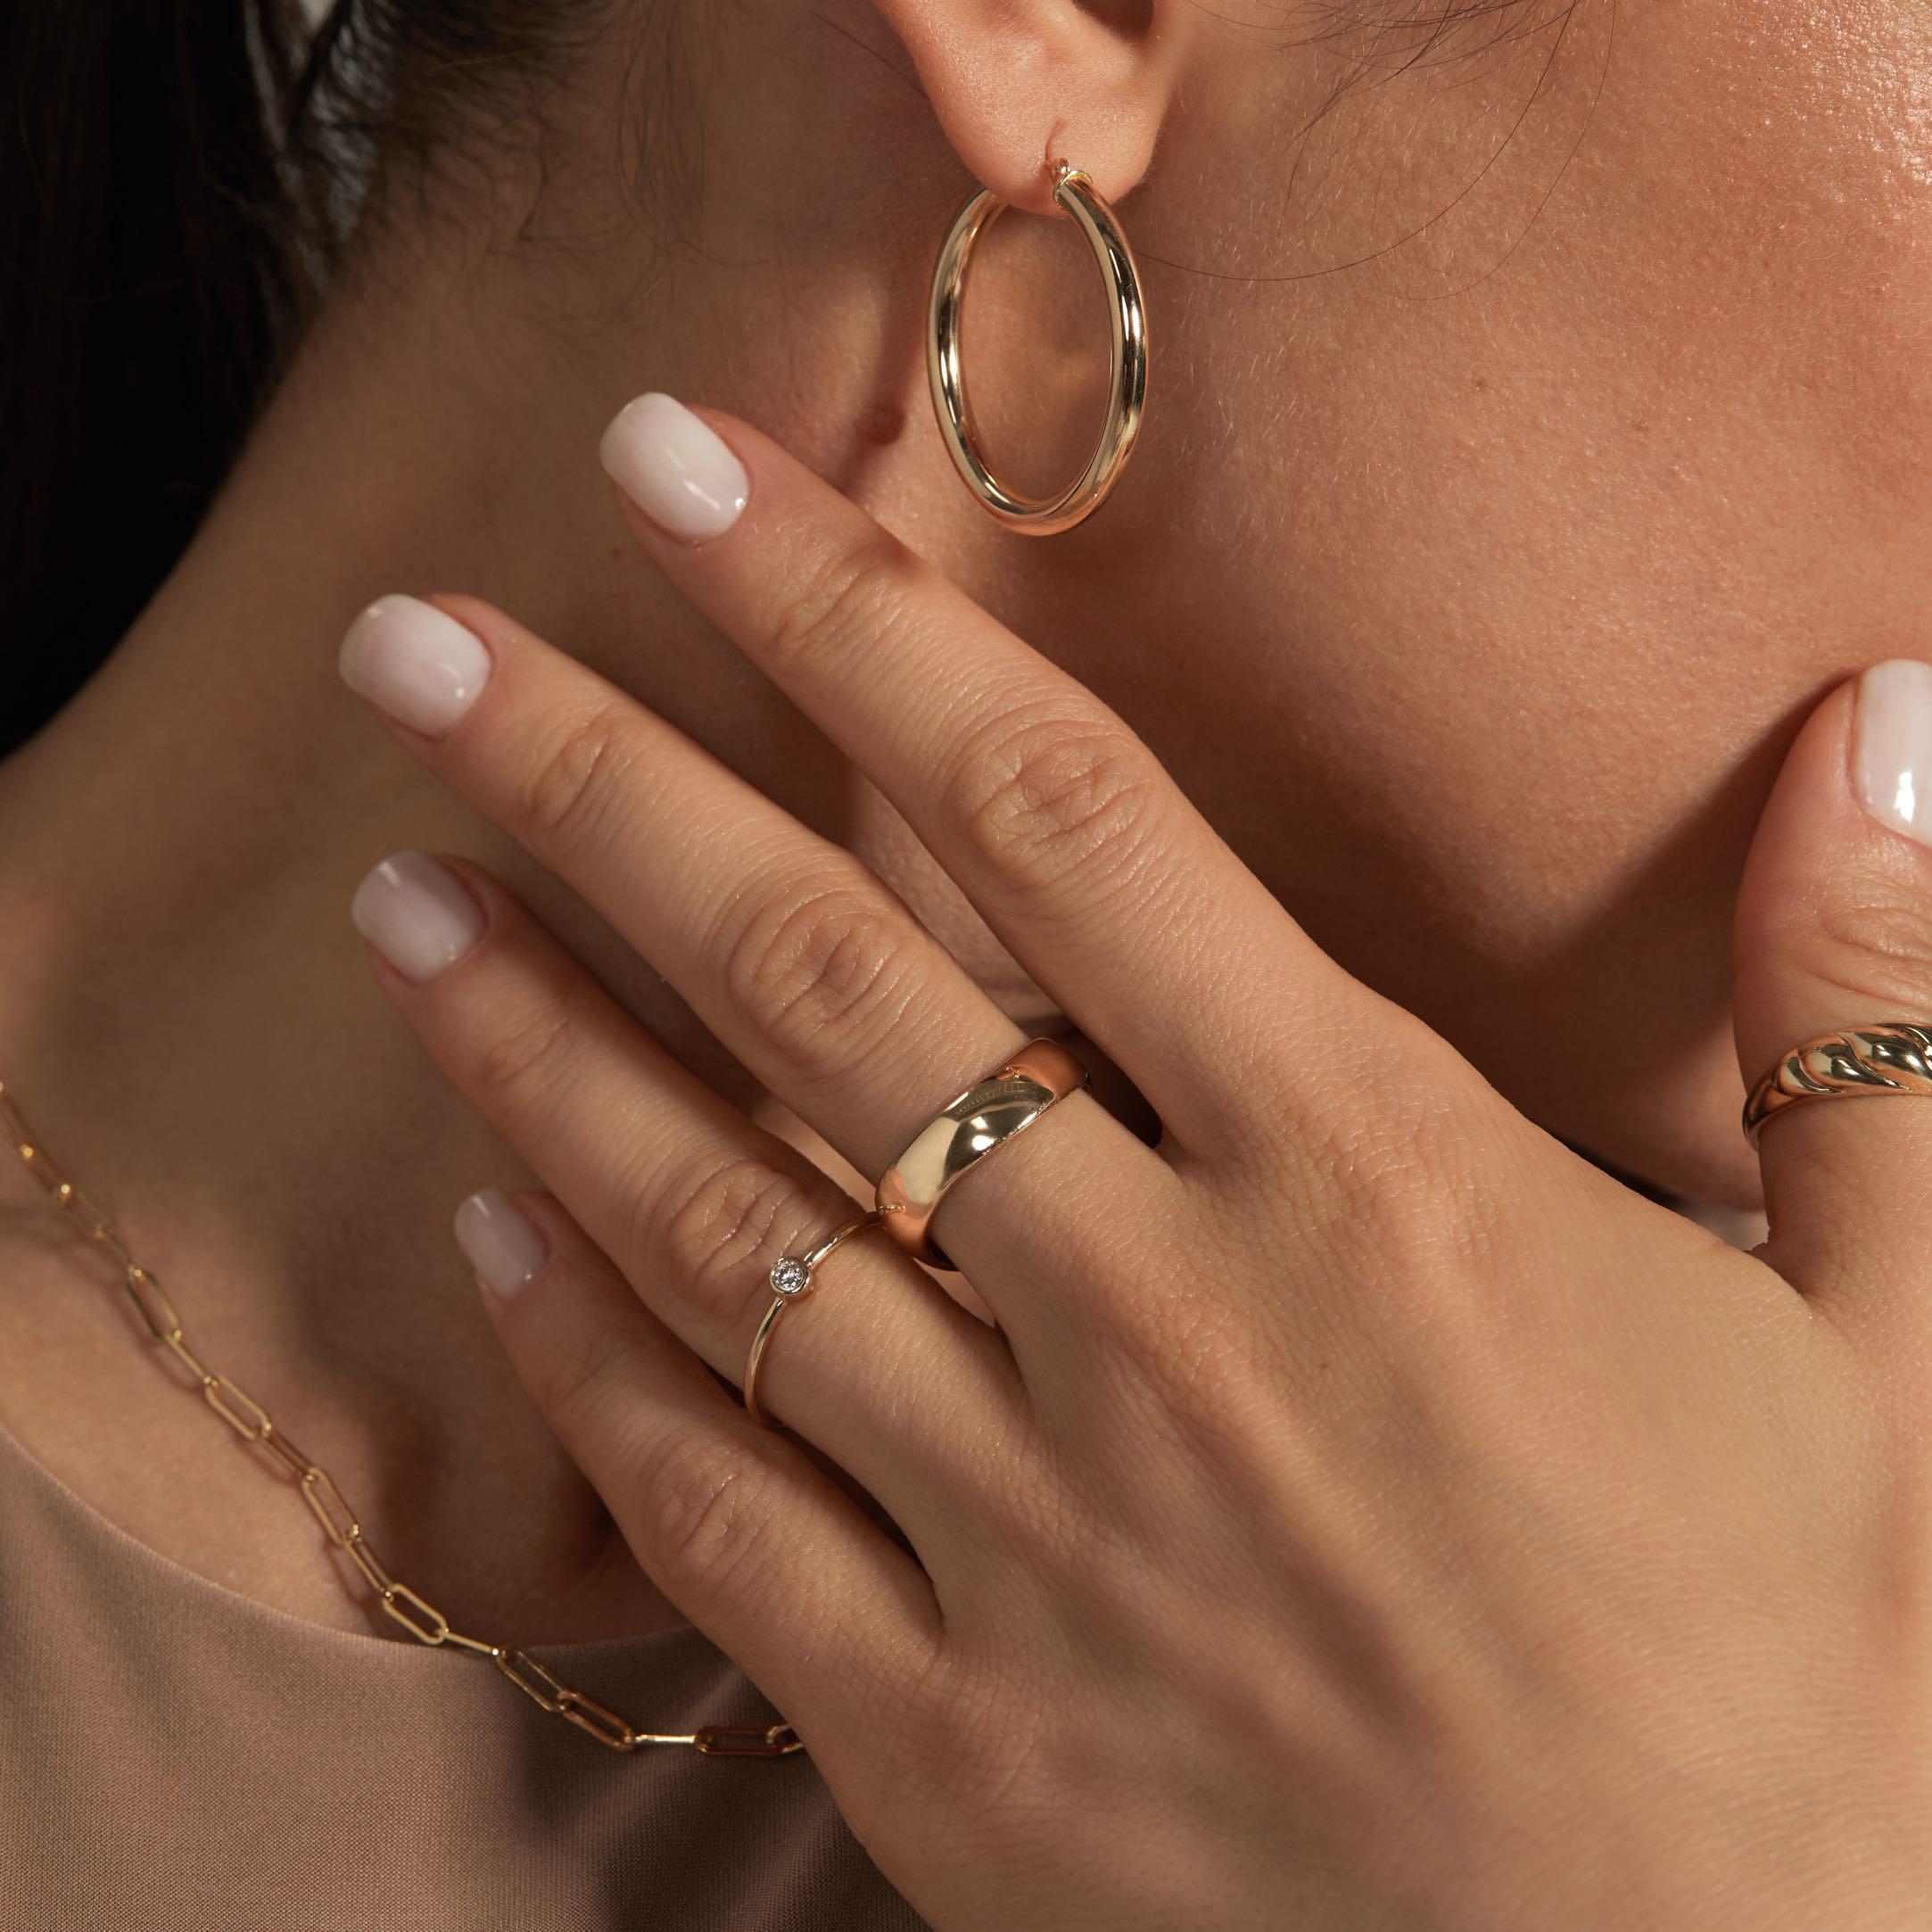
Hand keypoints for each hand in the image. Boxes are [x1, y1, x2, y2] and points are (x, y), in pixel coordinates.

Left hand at [338, 393, 1931, 1929]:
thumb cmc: (1826, 1699)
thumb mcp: (1915, 1352)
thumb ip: (1868, 1023)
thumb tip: (1888, 722)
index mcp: (1378, 1189)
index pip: (1056, 819)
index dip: (850, 620)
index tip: (685, 473)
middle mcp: (1159, 1324)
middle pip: (819, 983)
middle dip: (598, 782)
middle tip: (415, 647)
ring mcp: (1029, 1537)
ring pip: (717, 1230)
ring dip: (531, 1048)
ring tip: (395, 898)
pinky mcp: (949, 1741)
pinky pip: (717, 1511)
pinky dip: (588, 1363)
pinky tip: (487, 1236)